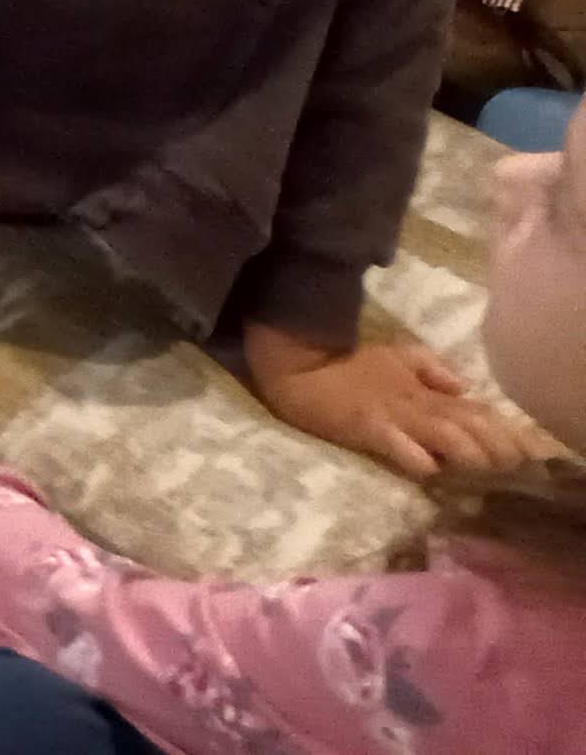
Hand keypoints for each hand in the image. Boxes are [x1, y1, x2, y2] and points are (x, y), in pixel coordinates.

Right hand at [243, 319, 553, 476]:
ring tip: (486, 470)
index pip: (477, 409)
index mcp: (426, 389)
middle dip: (498, 446)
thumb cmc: (346, 364)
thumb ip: (432, 369)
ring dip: (468, 453)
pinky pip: (395, 444)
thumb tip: (467, 388)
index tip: (532, 452)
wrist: (294, 364)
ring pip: (442, 434)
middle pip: (469, 425)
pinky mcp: (364, 427)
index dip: (507, 430)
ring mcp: (391, 415)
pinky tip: (430, 469)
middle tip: (518, 467)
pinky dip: (416, 457)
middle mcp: (416, 403)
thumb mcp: (395, 357)